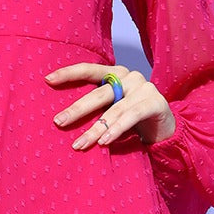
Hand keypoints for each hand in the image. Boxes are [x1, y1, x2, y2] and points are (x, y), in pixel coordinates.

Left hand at [45, 62, 176, 149]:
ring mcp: (144, 88)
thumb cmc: (131, 117)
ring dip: (95, 129)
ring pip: (114, 109)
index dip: (69, 73)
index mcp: (115, 73)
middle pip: (98, 93)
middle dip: (77, 109)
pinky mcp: (156, 103)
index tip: (48, 79)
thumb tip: (60, 119)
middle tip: (59, 122)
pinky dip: (116, 129)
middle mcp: (129, 76)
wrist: (165, 127)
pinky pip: (131, 116)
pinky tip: (104, 141)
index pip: (89, 69)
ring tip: (79, 143)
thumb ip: (95, 106)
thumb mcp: (111, 107)